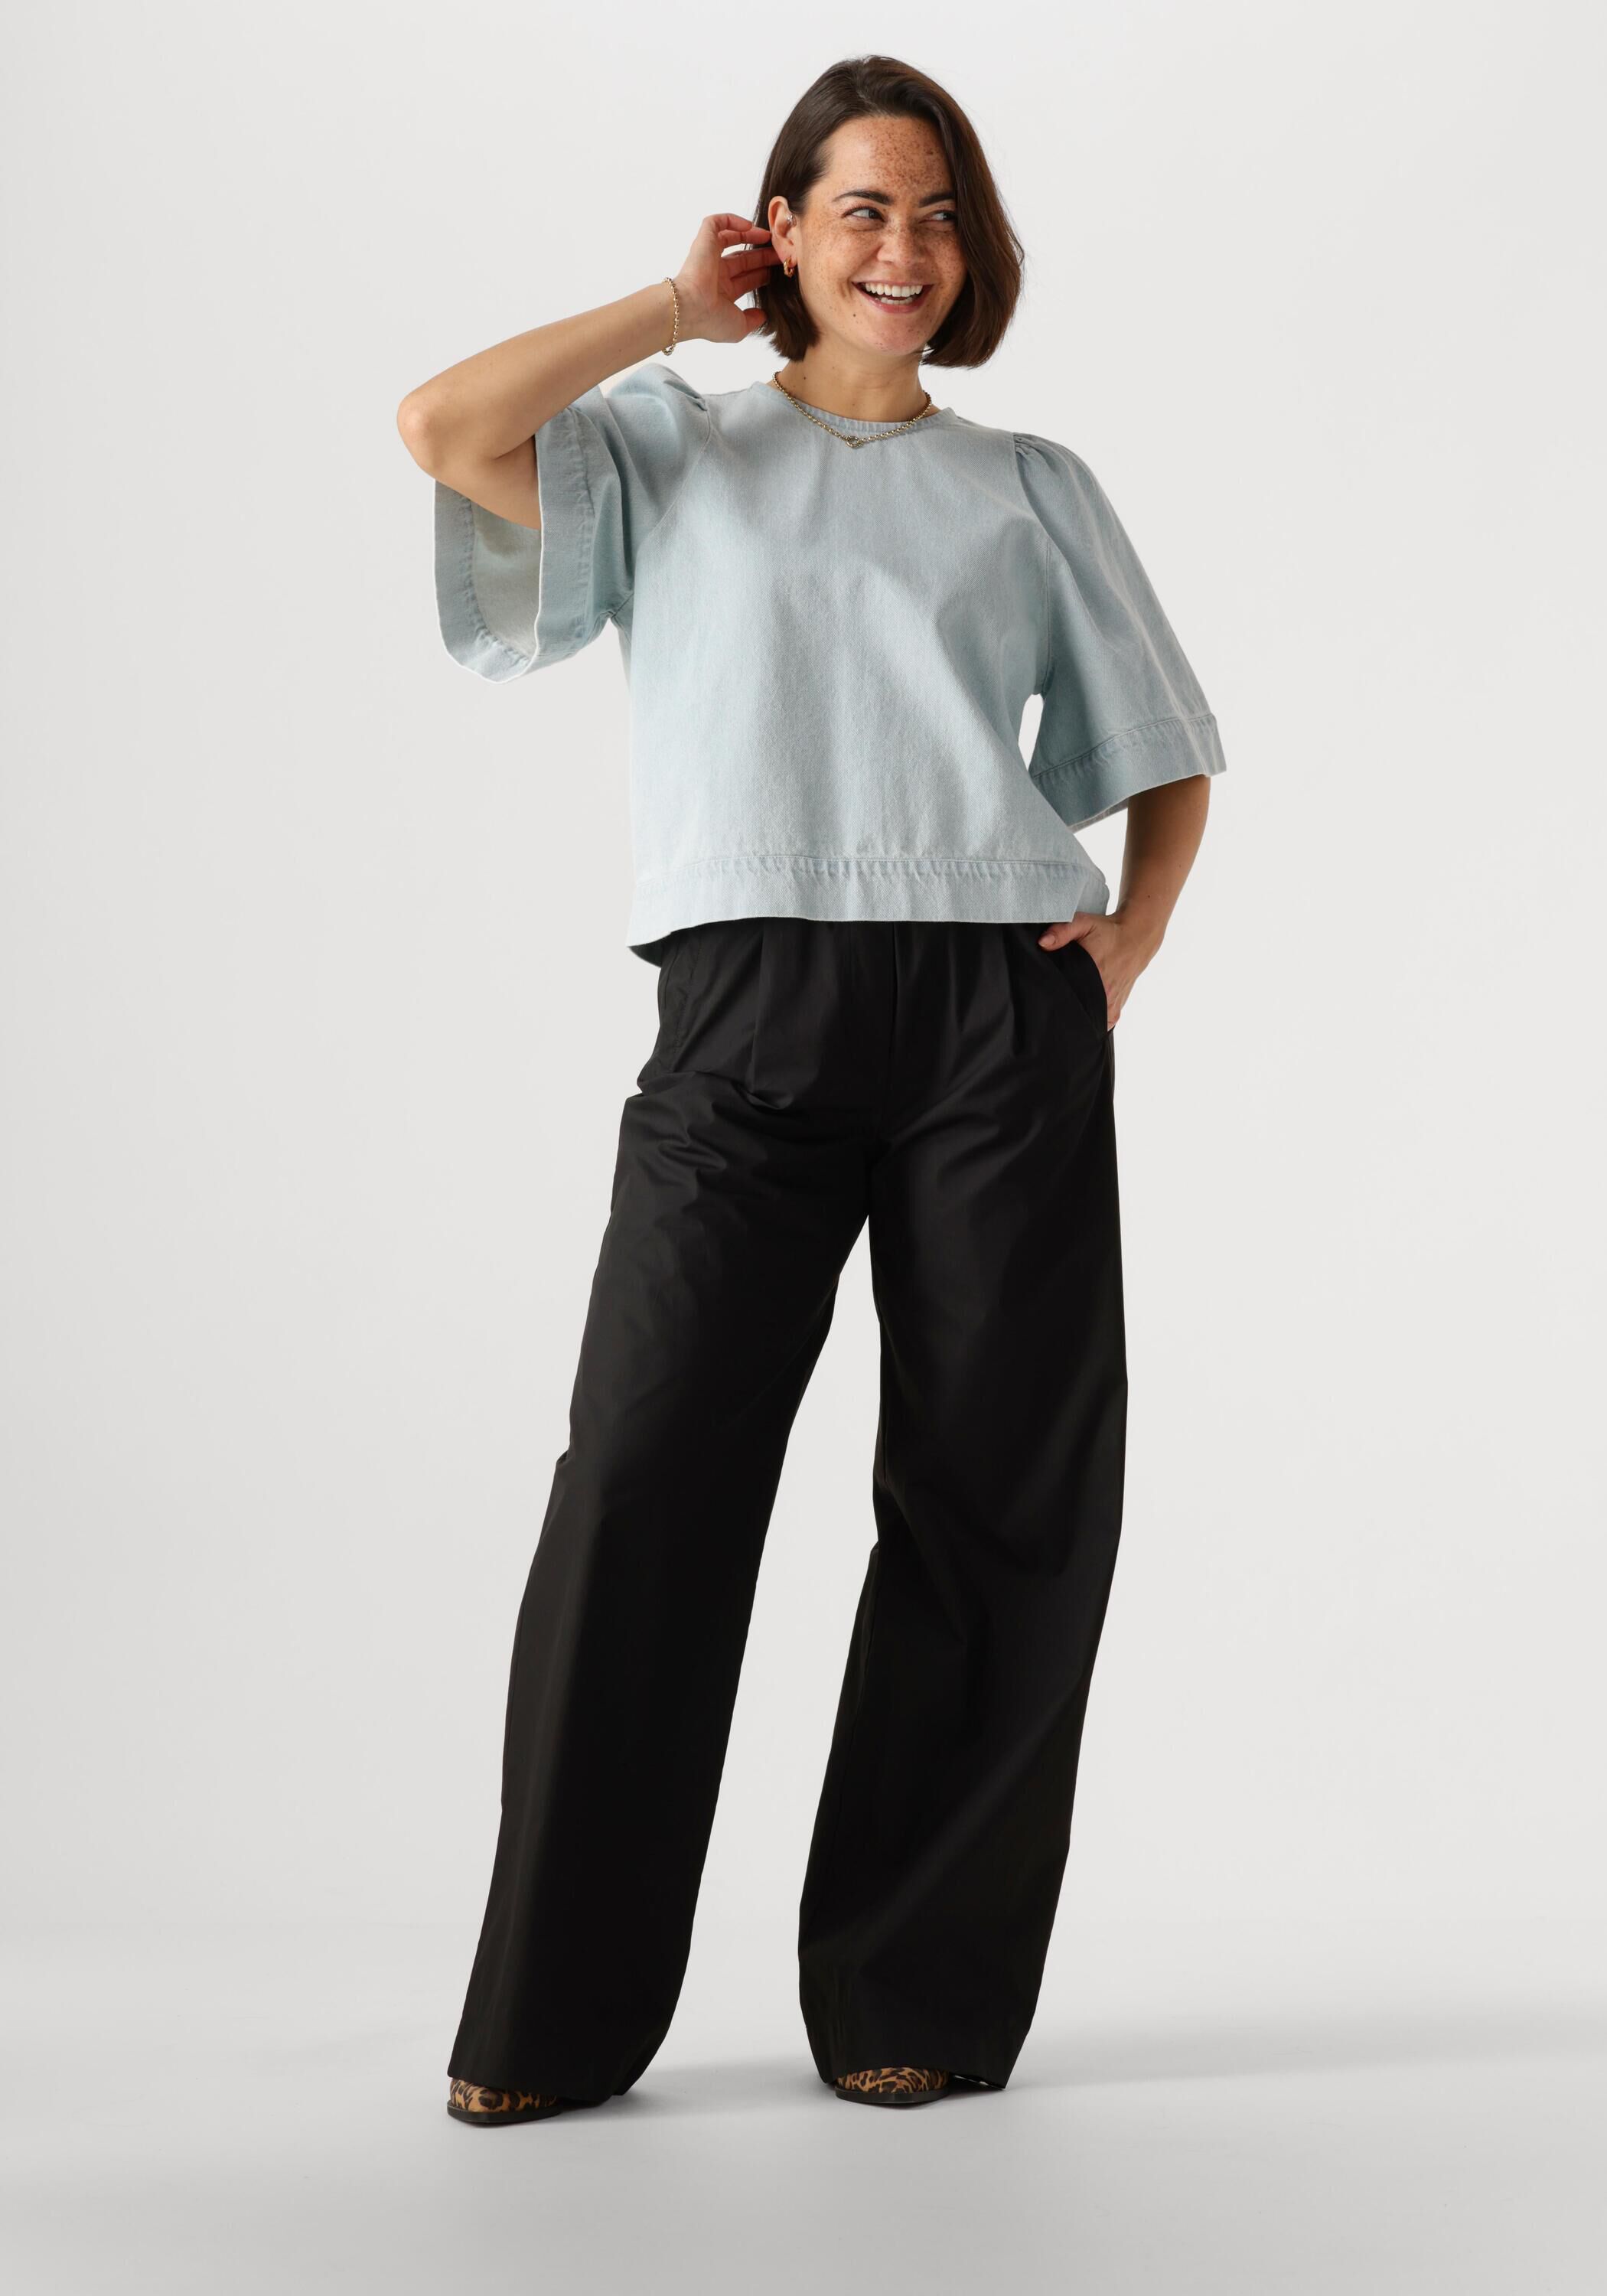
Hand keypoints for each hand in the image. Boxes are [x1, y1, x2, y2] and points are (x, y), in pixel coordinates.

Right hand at [672, 214, 781, 344]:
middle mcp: (716, 274)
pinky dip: (731, 220)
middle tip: (781, 252)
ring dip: (751, 236)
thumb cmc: (711, 320)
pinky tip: (749, 225)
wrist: (691, 308)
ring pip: (731, 238)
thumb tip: (763, 315)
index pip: (747, 278)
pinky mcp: (703, 241)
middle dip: (762, 255)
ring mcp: (709, 257)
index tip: (780, 270)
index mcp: (723, 292)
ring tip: (769, 236)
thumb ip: (753, 321)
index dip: (763, 273)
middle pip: (743, 259)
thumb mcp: (739, 327)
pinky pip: (716, 223)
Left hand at [1036, 907, 1162, 1027]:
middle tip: (1055, 1000)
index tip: (1046, 997)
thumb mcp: (1084, 924)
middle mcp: (1104, 995)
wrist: (1136, 938)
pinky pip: (1100, 1024)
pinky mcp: (1116, 1010)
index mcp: (1094, 976)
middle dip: (1063, 1008)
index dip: (1054, 999)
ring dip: (1077, 1016)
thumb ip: (1062, 931)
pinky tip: (1083, 1011)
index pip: (1066, 998)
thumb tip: (1043, 943)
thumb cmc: (1108, 932)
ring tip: (1069, 1005)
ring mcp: (1111, 1005)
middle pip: (1075, 1012)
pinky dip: (1091, 1020)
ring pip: (1088, 1021)